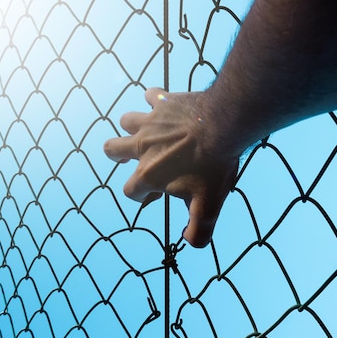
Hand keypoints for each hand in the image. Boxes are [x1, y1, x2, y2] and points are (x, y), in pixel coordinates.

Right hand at [103, 88, 238, 247]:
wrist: (225, 125)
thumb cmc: (214, 166)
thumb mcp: (209, 205)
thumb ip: (198, 230)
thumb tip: (190, 243)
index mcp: (149, 174)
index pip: (130, 191)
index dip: (141, 196)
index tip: (157, 195)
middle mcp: (142, 147)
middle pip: (112, 149)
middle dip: (118, 155)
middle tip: (136, 158)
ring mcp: (151, 122)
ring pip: (126, 121)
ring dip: (133, 127)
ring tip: (149, 132)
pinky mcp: (164, 101)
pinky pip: (151, 95)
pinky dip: (154, 99)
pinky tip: (165, 104)